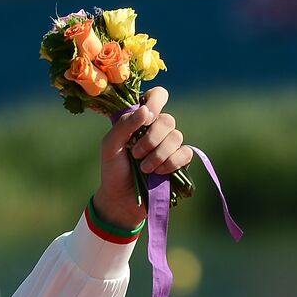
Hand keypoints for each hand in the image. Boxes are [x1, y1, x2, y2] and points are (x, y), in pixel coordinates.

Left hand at [92, 86, 193, 231]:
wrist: (121, 200)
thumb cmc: (113, 170)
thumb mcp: (110, 145)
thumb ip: (124, 125)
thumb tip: (146, 111)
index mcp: (142, 119)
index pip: (158, 96)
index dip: (156, 101)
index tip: (146, 117)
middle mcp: (158, 129)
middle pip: (168, 120)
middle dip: (151, 139)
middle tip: (135, 154)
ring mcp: (170, 145)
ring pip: (177, 137)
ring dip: (158, 154)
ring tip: (144, 168)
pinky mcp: (179, 162)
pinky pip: (185, 153)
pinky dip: (171, 163)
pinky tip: (158, 173)